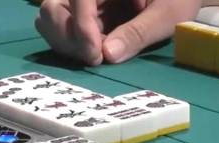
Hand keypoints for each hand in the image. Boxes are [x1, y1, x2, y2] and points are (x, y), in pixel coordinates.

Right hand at [36, 0, 218, 65]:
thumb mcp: (167, 13)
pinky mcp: (84, 17)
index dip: (80, 25)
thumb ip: (139, 32)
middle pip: (52, 8)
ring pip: (51, 21)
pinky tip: (95, 55)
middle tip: (95, 60)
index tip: (96, 53)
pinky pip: (64, 32)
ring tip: (96, 58)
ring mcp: (82, 3)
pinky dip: (73, 47)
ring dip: (67, 45)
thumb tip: (108, 55)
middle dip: (68, 38)